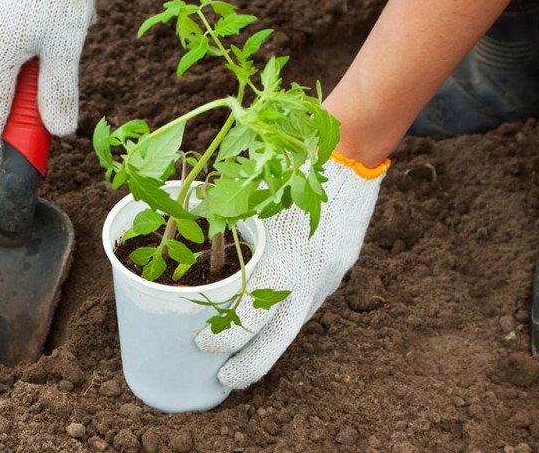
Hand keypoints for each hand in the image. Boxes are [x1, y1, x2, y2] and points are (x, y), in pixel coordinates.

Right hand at [0, 0, 95, 163]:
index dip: (1, 145)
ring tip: (70, 19)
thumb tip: (58, 131)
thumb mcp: (67, 41)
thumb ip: (60, 90)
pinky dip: (40, 32)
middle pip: (6, 86)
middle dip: (39, 86)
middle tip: (67, 64)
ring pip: (16, 55)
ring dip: (45, 53)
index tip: (11, 162)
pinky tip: (60, 4)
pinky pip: (16, 30)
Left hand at [195, 153, 388, 388]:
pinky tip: (268, 322)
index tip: (202, 344)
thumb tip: (188, 231)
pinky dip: (285, 317)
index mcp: (286, 260)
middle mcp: (311, 277)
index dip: (226, 335)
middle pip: (279, 338)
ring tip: (241, 358)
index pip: (252, 314)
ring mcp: (329, 278)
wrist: (351, 157)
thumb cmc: (292, 171)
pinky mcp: (337, 273)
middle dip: (250, 365)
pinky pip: (307, 303)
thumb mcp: (256, 196)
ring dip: (268, 344)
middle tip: (223, 380)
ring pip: (294, 323)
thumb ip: (227, 219)